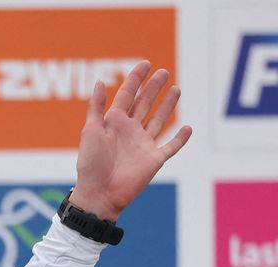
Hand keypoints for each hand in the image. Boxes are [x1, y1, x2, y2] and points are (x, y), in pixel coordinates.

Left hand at [69, 61, 191, 221]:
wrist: (99, 193)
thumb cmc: (90, 164)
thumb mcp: (90, 131)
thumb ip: (96, 108)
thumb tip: (100, 82)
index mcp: (113, 123)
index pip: (126, 95)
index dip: (135, 79)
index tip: (145, 63)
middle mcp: (129, 131)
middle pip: (144, 104)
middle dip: (154, 87)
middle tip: (164, 72)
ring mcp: (143, 145)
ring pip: (159, 120)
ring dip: (167, 105)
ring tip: (176, 89)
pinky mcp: (154, 159)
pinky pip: (171, 146)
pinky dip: (180, 138)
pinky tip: (187, 127)